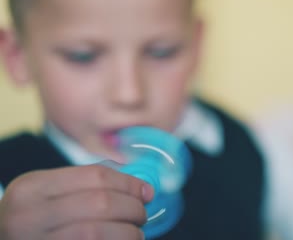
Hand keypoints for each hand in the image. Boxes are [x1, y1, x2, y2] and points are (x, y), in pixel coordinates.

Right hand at [0, 165, 153, 239]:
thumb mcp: (45, 194)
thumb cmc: (33, 220)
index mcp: (33, 187)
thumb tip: (137, 187)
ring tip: (135, 233)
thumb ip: (83, 185)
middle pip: (100, 203)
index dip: (129, 184)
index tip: (146, 192)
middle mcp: (29, 215)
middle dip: (132, 208)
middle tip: (142, 214)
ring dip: (128, 233)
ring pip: (97, 232)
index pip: (95, 176)